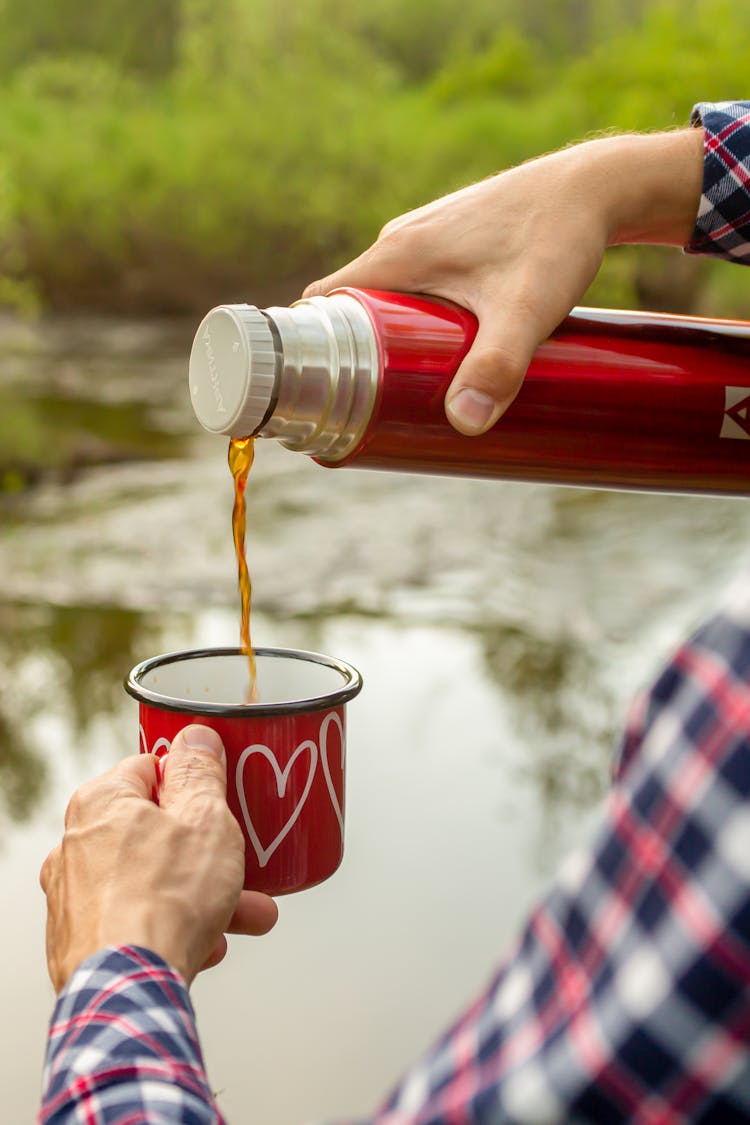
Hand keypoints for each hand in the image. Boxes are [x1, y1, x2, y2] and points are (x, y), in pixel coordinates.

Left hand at [40, 725, 277, 991]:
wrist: (130, 990)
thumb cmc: (165, 900)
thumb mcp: (205, 819)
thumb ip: (202, 772)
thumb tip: (196, 738)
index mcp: (101, 802)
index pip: (150, 768)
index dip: (192, 782)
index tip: (219, 797)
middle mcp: (76, 845)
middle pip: (156, 832)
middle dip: (207, 851)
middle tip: (242, 861)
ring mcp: (75, 898)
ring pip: (151, 882)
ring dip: (202, 896)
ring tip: (247, 913)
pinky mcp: (81, 942)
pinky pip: (138, 922)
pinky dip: (173, 929)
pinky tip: (208, 946)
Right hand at [304, 129, 703, 434]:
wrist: (600, 186)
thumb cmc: (558, 239)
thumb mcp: (526, 309)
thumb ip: (497, 366)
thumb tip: (464, 424)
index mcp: (398, 255)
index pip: (322, 303)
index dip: (308, 349)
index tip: (314, 394)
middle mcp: (402, 240)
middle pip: (352, 308)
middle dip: (353, 359)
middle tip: (370, 411)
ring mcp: (429, 235)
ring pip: (386, 297)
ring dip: (388, 340)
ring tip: (408, 390)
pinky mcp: (456, 239)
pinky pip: (415, 284)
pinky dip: (414, 318)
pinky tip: (443, 349)